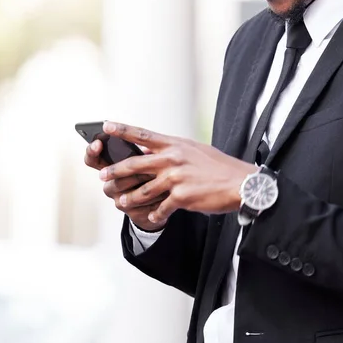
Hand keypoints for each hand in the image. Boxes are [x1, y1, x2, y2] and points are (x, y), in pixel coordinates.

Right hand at [83, 137, 162, 231]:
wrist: (163, 200)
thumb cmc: (153, 173)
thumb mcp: (148, 157)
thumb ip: (141, 151)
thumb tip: (145, 145)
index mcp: (111, 168)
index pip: (93, 159)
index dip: (92, 151)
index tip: (98, 143)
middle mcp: (111, 185)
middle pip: (113, 177)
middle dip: (133, 170)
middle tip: (150, 167)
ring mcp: (120, 200)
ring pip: (128, 192)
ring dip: (147, 184)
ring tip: (163, 179)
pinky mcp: (133, 214)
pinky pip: (143, 206)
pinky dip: (157, 199)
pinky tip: (167, 193)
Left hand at [98, 121, 257, 226]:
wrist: (239, 183)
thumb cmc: (219, 167)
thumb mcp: (196, 151)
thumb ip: (174, 152)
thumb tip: (155, 153)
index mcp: (176, 145)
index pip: (143, 135)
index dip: (122, 130)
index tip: (105, 126)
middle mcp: (173, 159)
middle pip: (134, 164)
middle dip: (115, 171)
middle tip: (103, 175)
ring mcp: (176, 178)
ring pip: (143, 190)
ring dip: (130, 198)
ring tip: (122, 202)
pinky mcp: (181, 196)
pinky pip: (160, 208)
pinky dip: (156, 214)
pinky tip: (155, 216)